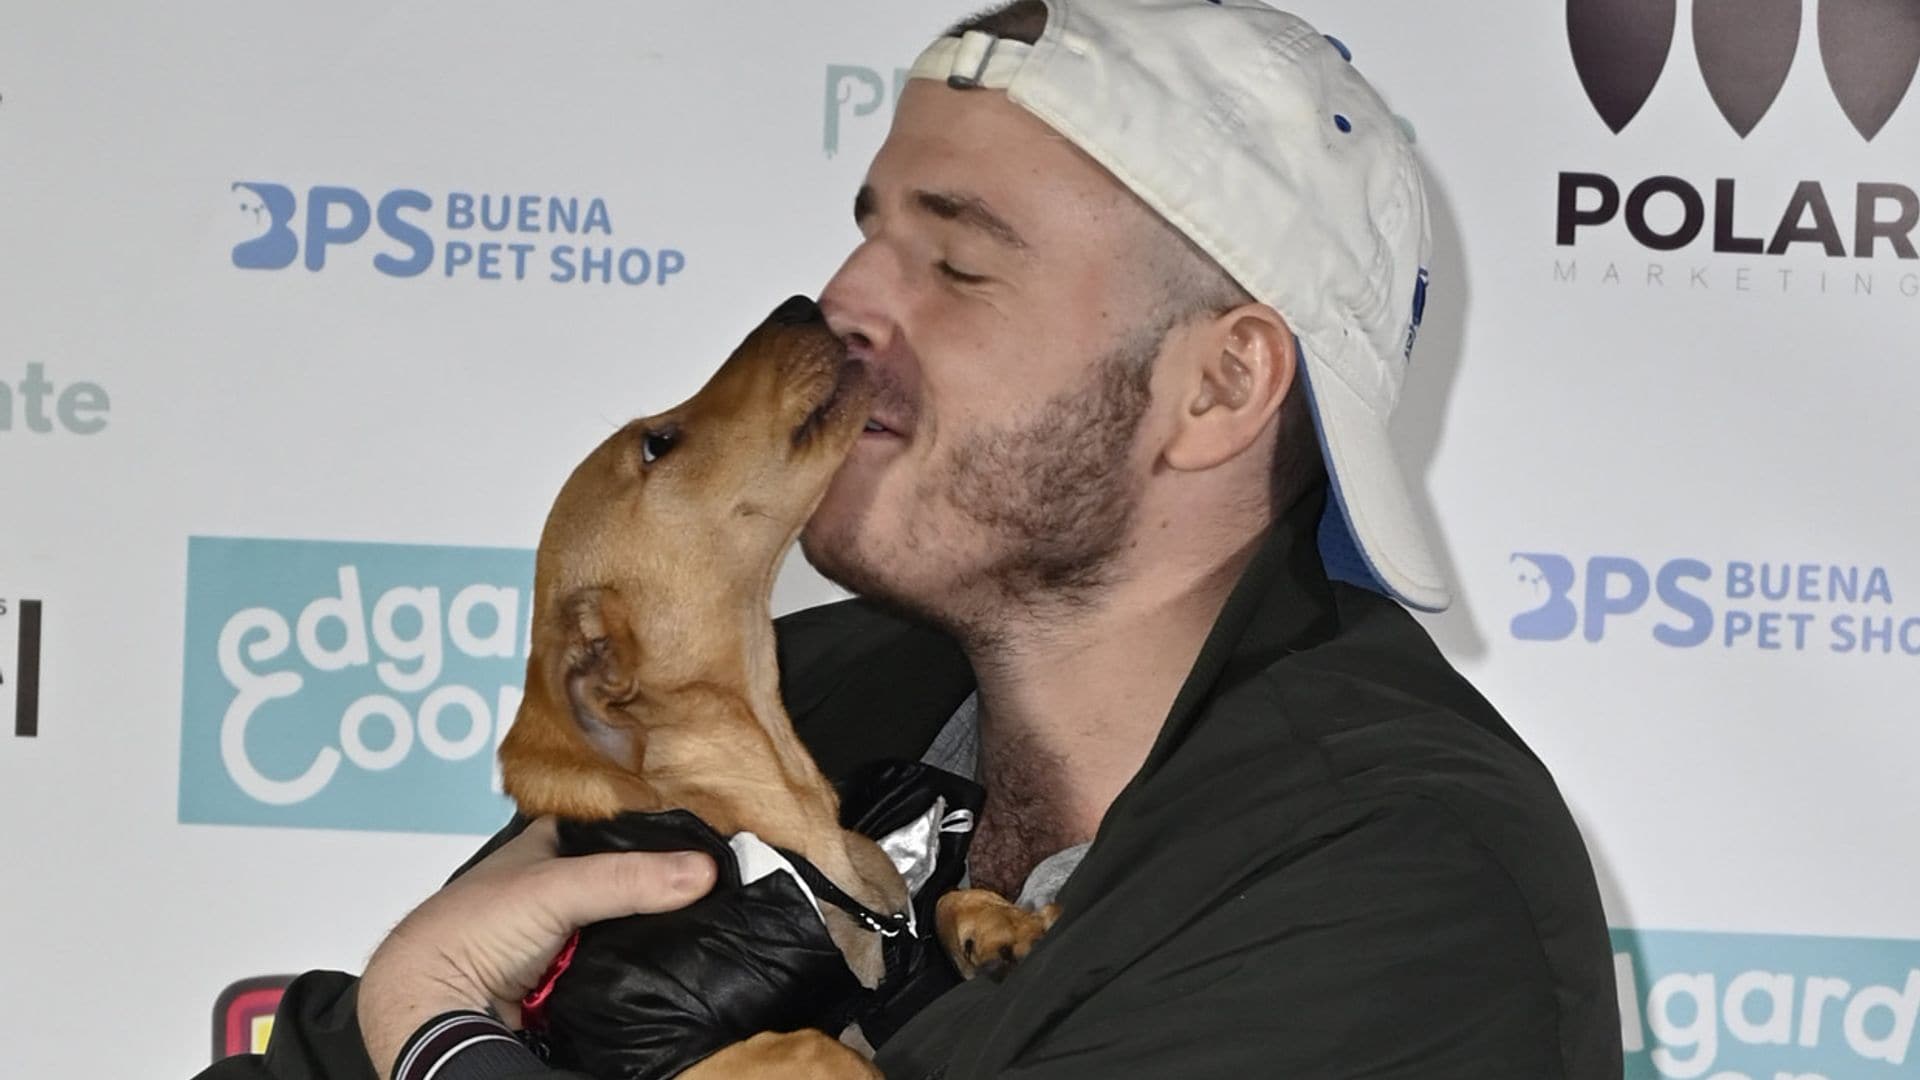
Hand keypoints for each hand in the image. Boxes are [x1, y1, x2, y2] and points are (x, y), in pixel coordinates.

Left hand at [356, 817, 716, 1079]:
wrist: (435, 1009)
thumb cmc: (469, 930)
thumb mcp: (554, 887)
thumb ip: (627, 878)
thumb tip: (704, 871)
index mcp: (547, 846)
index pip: (614, 825)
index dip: (654, 828)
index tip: (702, 835)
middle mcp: (557, 887)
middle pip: (627, 880)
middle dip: (662, 885)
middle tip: (714, 883)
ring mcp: (565, 936)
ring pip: (627, 925)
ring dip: (653, 929)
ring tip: (706, 918)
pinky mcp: (573, 980)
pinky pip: (622, 966)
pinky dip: (639, 966)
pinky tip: (668, 959)